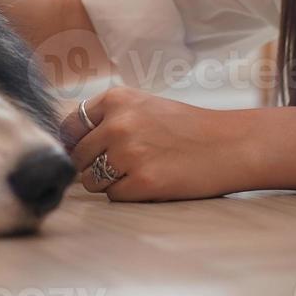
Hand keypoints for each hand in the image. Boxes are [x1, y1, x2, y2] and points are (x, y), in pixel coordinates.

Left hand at [66, 86, 256, 200]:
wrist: (229, 145)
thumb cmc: (186, 127)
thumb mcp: (143, 106)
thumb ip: (107, 118)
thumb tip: (65, 145)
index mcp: (116, 98)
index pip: (69, 127)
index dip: (76, 143)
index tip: (90, 151)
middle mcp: (118, 123)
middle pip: (78, 157)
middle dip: (93, 166)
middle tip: (124, 164)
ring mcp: (128, 153)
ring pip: (91, 180)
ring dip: (109, 183)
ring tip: (140, 171)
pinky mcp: (141, 182)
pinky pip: (114, 197)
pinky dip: (129, 195)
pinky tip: (153, 181)